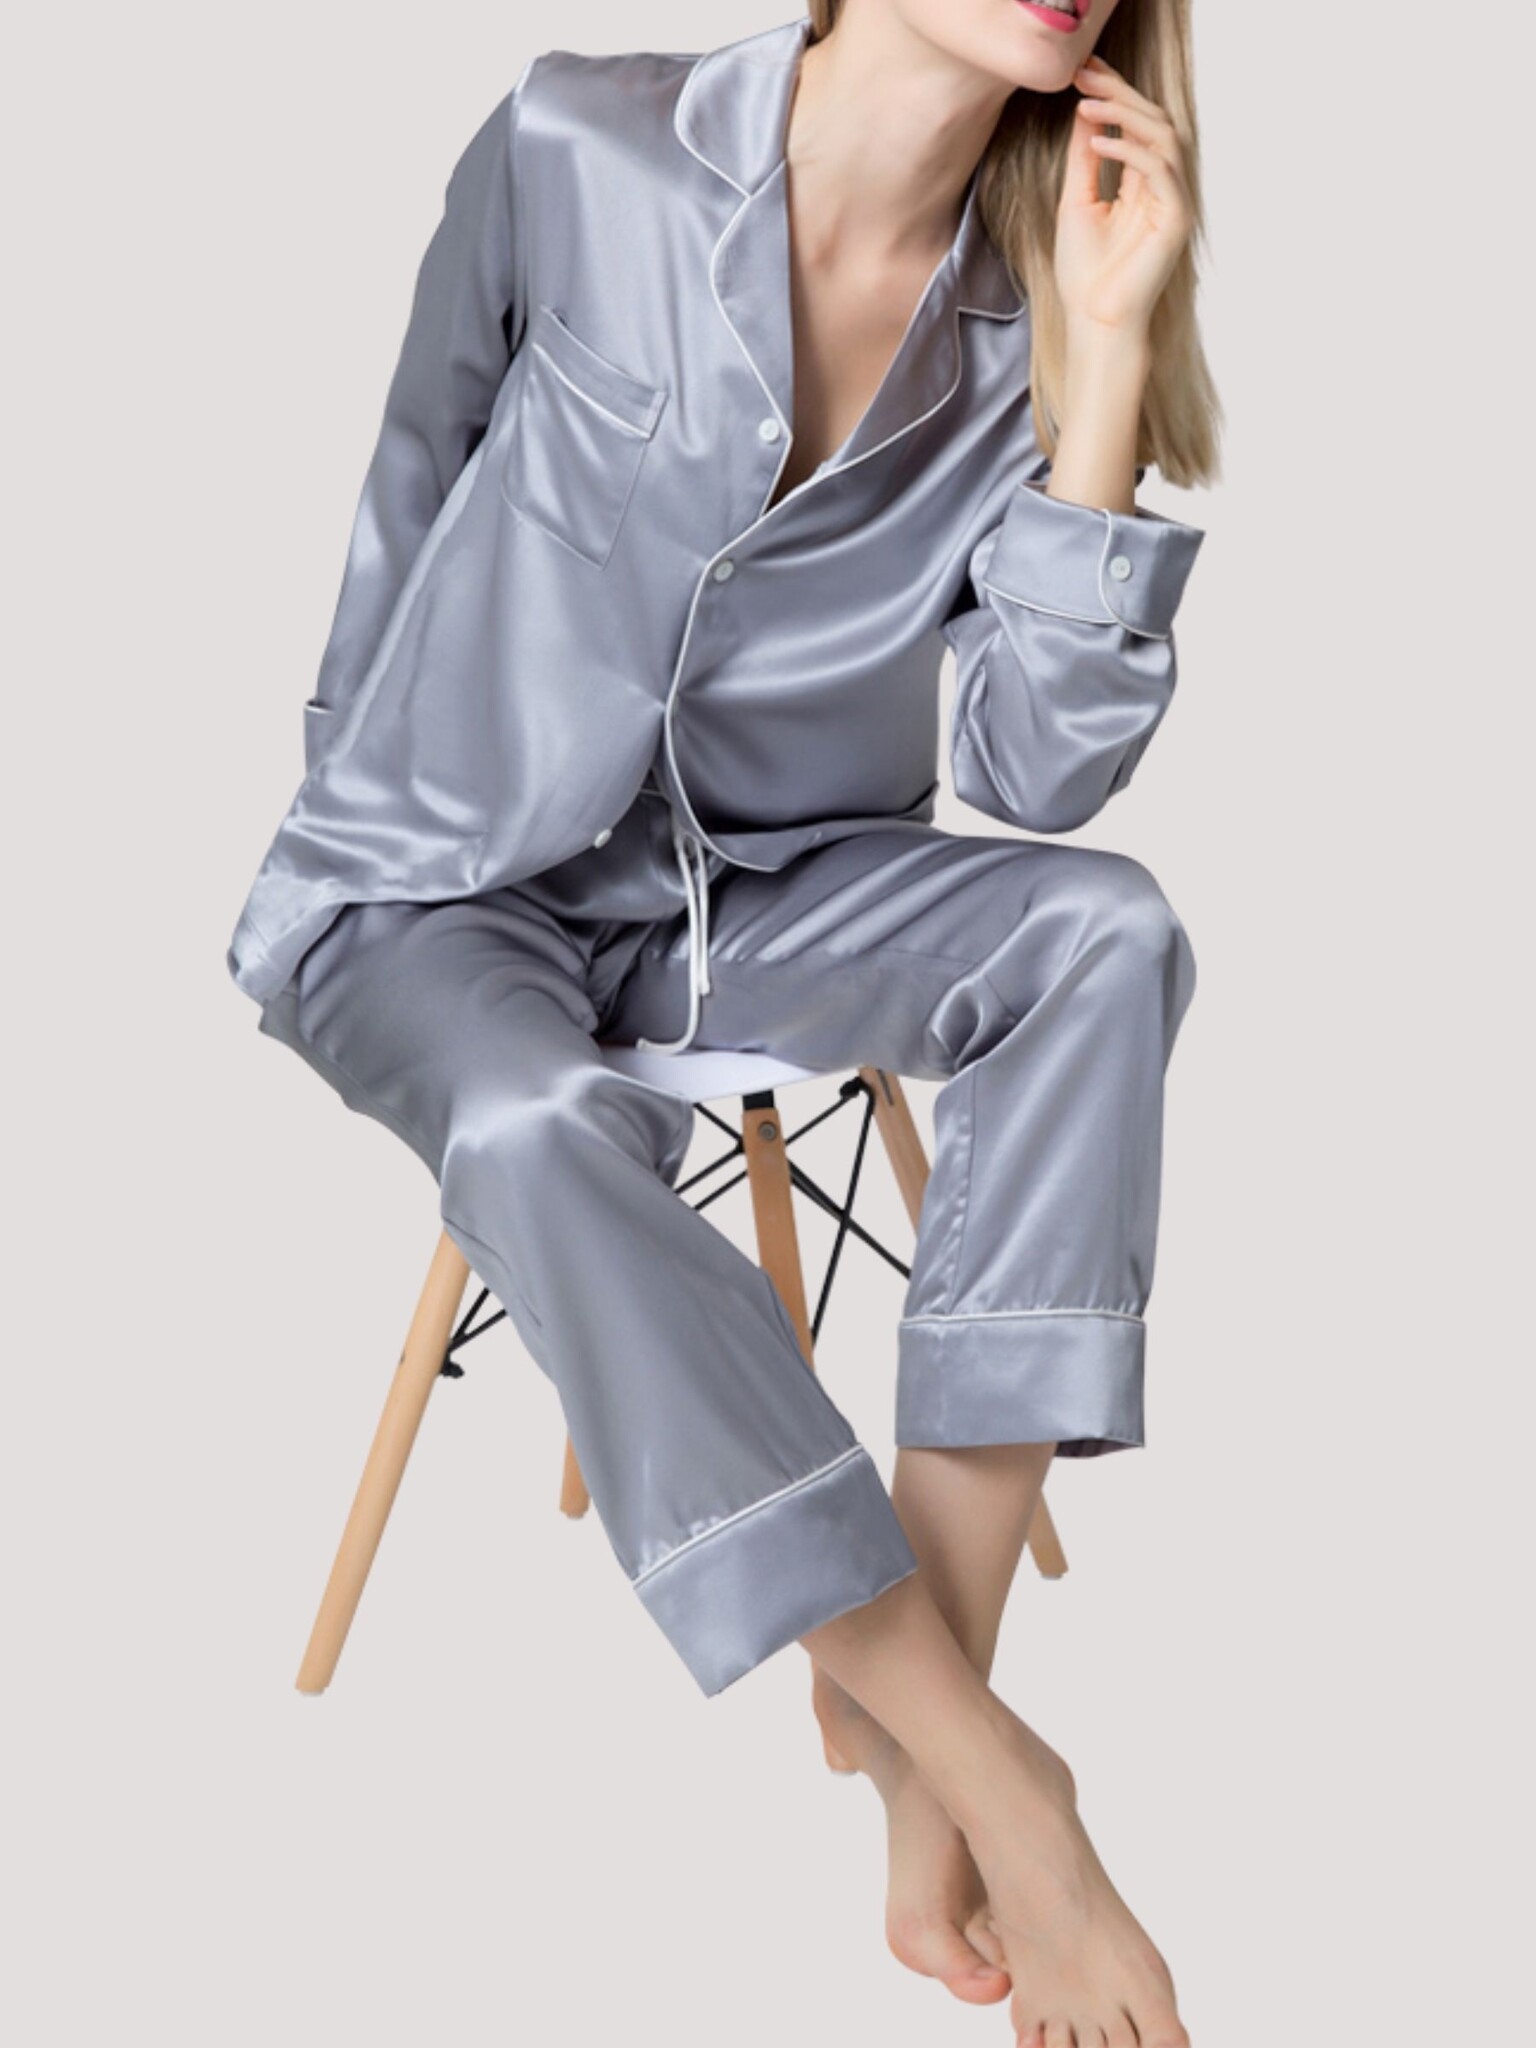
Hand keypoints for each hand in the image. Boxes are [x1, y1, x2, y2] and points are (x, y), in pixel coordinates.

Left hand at [1055, 53, 1192, 338]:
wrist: (1094, 323)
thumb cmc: (1085, 273)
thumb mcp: (1077, 202)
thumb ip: (1084, 159)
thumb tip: (1084, 113)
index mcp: (1143, 184)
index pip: (1136, 126)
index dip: (1115, 95)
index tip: (1085, 72)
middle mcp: (1164, 189)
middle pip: (1154, 122)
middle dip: (1120, 94)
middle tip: (1086, 76)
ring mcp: (1174, 203)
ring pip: (1164, 137)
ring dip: (1125, 115)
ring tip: (1086, 107)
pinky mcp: (1177, 220)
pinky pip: (1160, 170)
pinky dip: (1130, 151)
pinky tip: (1097, 142)